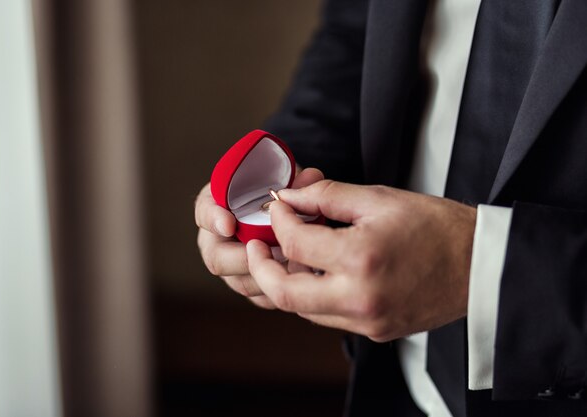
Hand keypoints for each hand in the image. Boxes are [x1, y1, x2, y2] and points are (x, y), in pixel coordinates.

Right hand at [195, 167, 324, 308]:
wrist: (291, 213)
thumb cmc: (281, 190)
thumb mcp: (286, 177)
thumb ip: (296, 179)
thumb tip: (311, 178)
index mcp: (218, 204)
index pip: (205, 210)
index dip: (214, 219)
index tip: (229, 224)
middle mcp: (218, 238)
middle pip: (216, 257)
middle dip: (242, 259)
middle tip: (265, 253)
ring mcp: (233, 265)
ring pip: (239, 282)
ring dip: (265, 277)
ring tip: (290, 264)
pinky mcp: (252, 284)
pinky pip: (259, 297)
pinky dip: (278, 292)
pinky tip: (297, 280)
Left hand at [246, 180, 476, 340]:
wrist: (480, 266)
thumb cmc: (436, 226)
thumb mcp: (379, 198)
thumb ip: (327, 196)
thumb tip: (289, 197)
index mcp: (361, 258)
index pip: (294, 243)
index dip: (278, 221)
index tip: (278, 207)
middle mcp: (359, 298)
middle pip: (283, 293)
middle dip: (261, 268)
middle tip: (257, 246)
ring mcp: (367, 321)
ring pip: (303, 309)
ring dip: (287, 281)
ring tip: (291, 254)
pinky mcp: (375, 331)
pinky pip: (328, 317)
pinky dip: (314, 295)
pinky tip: (320, 272)